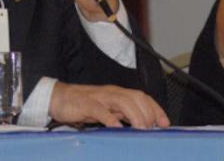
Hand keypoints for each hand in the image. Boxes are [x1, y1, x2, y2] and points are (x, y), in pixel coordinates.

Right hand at [49, 82, 169, 128]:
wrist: (59, 98)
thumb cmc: (84, 105)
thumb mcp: (108, 110)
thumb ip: (123, 115)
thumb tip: (141, 125)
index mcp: (118, 94)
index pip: (143, 97)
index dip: (156, 109)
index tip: (165, 123)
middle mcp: (112, 93)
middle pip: (136, 98)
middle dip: (147, 113)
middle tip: (151, 130)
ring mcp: (100, 97)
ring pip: (122, 101)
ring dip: (135, 115)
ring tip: (141, 128)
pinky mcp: (86, 104)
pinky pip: (100, 110)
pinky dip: (110, 118)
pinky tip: (116, 127)